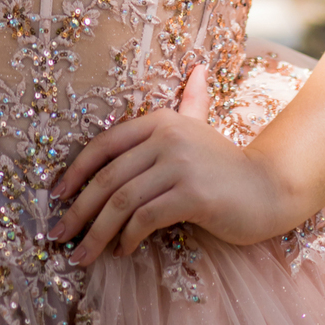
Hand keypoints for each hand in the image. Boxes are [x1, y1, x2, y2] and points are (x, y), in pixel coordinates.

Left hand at [48, 66, 286, 261]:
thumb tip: (198, 69)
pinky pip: (146, 218)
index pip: (104, 144)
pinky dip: (128, 238)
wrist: (269, 189)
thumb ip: (192, 102)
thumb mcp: (202, 129)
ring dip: (96, 233)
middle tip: (58, 235)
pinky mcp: (192, 195)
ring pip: (122, 201)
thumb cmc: (227, 165)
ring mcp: (180, 164)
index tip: (55, 197)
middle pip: (108, 177)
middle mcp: (167, 136)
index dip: (75, 171)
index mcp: (160, 120)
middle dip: (78, 210)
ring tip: (81, 255)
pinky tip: (122, 251)